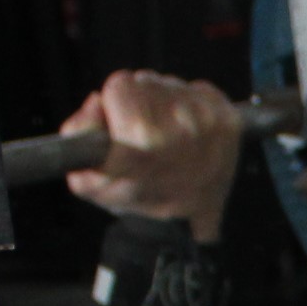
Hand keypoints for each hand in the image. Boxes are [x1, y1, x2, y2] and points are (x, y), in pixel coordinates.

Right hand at [63, 69, 242, 238]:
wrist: (185, 225)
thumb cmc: (135, 199)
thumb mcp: (88, 179)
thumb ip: (77, 133)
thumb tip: (95, 101)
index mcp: (141, 139)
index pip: (120, 83)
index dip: (115, 102)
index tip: (120, 124)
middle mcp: (178, 128)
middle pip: (147, 80)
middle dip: (141, 101)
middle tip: (146, 134)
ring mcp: (207, 123)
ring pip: (173, 85)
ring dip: (166, 104)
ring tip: (169, 138)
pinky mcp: (228, 121)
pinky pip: (199, 90)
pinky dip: (192, 106)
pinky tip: (189, 133)